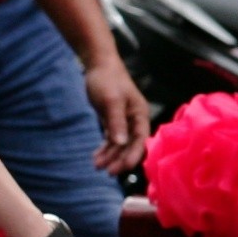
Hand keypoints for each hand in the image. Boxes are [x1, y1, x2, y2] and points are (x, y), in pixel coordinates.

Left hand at [83, 56, 151, 171]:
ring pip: (119, 144)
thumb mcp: (111, 101)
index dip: (134, 155)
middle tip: (107, 172)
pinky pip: (111, 139)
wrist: (98, 65)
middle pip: (130, 145)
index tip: (124, 168)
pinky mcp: (113, 121)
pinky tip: (96, 157)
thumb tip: (121, 143)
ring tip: (97, 166)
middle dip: (119, 159)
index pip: (141, 139)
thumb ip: (116, 122)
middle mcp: (134, 120)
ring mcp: (124, 121)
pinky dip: (105, 149)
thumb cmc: (107, 80)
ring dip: (110, 156)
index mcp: (140, 115)